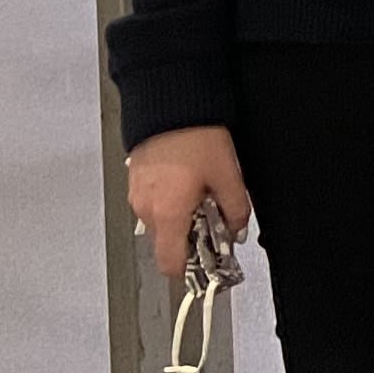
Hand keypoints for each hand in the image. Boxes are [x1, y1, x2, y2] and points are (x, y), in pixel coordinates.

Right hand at [127, 125, 253, 284]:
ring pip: (163, 222)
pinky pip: (155, 204)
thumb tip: (237, 231)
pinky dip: (172, 202)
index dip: (192, 269)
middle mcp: (146, 210)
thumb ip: (235, 210)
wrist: (169, 104)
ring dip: (183, 218)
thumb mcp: (228, 175)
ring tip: (204, 193)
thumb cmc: (195, 137)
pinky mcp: (136, 181)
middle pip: (169, 242)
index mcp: (167, 214)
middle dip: (194, 237)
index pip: (171, 264)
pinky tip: (189, 182)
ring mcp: (137, 195)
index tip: (212, 260)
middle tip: (216, 217)